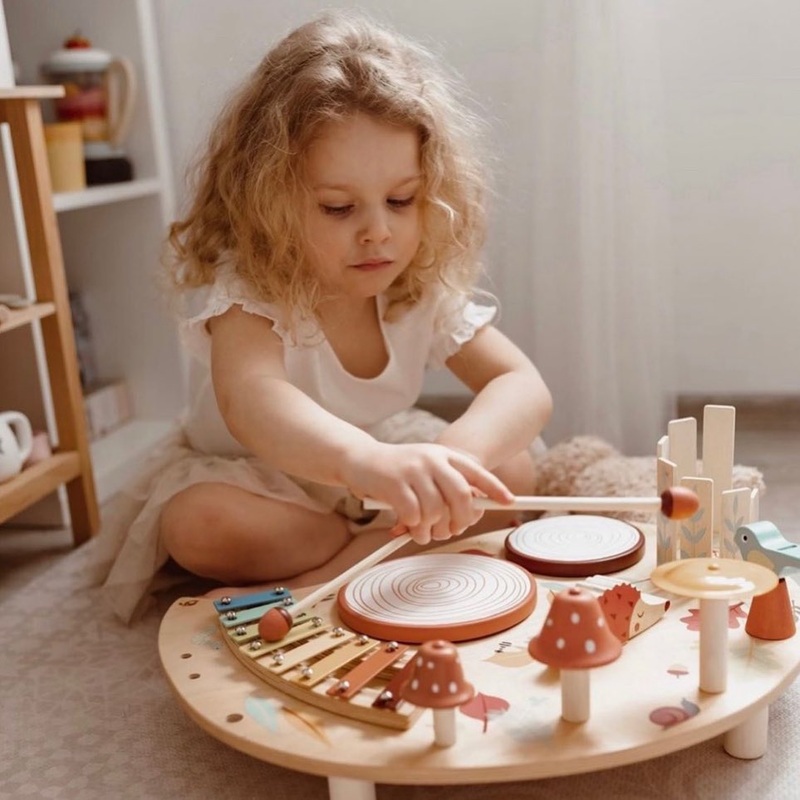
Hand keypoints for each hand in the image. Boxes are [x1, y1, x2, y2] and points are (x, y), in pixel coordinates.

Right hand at [342, 441, 513, 544]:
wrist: (359, 458)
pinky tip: (408, 526)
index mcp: (444, 455)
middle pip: (461, 495)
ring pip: (437, 510)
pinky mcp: (394, 483)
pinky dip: (415, 527)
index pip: (476, 472)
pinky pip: (414, 515)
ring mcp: (413, 470)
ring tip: (423, 532)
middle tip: (453, 531)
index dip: (495, 488)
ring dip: (432, 529)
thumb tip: (473, 512)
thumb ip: (447, 485)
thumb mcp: (426, 468)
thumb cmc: (397, 470)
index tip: (509, 502)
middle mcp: (432, 459)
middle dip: (462, 520)